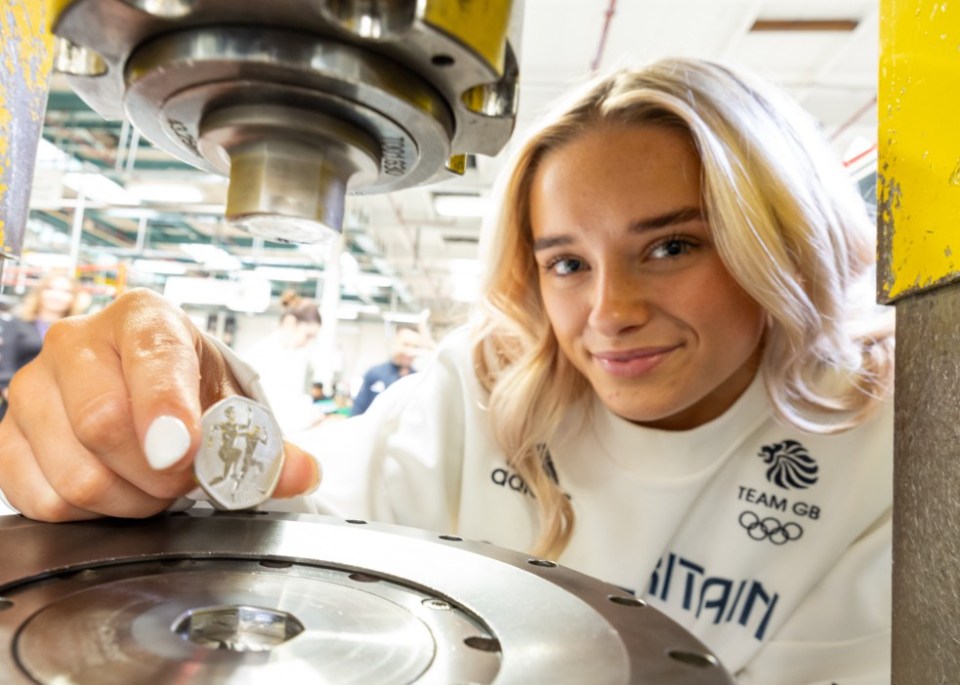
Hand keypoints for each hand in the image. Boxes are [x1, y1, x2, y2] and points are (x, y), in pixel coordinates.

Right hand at [0, 289, 319, 520]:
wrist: (146, 393)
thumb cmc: (191, 392)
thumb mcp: (235, 405)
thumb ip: (268, 444)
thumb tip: (302, 472)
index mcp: (143, 318)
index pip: (153, 359)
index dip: (168, 410)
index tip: (184, 452)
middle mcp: (76, 341)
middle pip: (104, 424)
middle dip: (159, 473)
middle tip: (185, 478)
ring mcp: (33, 388)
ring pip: (76, 473)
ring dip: (130, 500)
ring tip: (154, 484)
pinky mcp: (6, 437)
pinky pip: (41, 499)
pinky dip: (90, 514)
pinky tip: (116, 492)